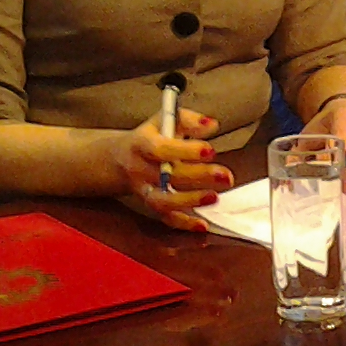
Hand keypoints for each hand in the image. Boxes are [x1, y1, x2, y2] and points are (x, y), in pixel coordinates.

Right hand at [110, 108, 227, 231]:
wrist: (119, 159)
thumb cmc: (151, 137)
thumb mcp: (164, 120)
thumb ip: (188, 120)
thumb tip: (211, 125)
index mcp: (142, 144)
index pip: (160, 149)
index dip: (185, 151)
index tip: (209, 150)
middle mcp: (140, 169)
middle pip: (168, 176)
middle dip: (199, 176)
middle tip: (226, 176)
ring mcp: (144, 190)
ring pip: (163, 201)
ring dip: (190, 201)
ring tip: (214, 197)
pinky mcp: (150, 205)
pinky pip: (165, 218)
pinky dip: (183, 224)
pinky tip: (203, 225)